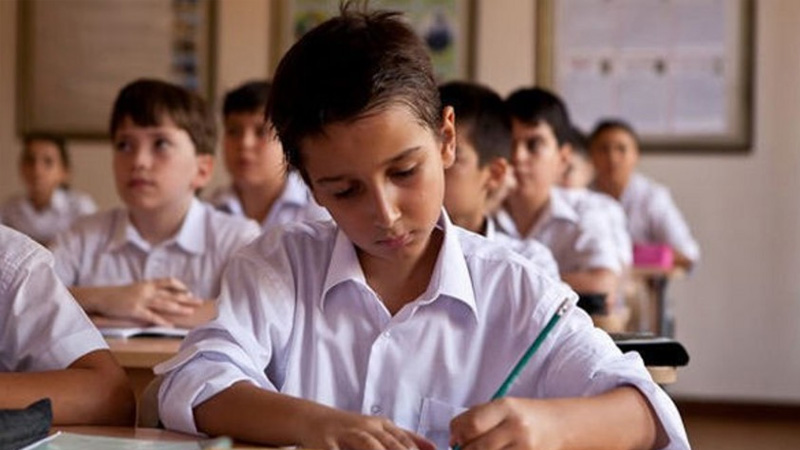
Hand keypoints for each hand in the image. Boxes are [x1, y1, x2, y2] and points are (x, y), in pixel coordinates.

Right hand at [101, 278, 201, 325]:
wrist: (99, 297)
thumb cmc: (117, 295)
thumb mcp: (135, 289)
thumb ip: (149, 291)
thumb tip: (162, 296)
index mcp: (147, 283)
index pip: (168, 281)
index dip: (180, 286)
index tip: (189, 291)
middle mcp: (147, 290)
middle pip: (171, 294)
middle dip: (187, 298)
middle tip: (200, 302)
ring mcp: (141, 300)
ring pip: (164, 304)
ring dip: (179, 308)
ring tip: (190, 312)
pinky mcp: (134, 310)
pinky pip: (151, 316)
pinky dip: (161, 321)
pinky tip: (170, 325)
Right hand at [303, 409, 435, 449]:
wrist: (313, 419)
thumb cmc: (351, 428)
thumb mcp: (379, 429)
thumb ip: (406, 437)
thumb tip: (434, 448)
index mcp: (380, 425)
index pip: (403, 441)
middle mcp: (365, 428)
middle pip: (388, 445)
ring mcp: (346, 435)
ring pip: (367, 446)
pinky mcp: (326, 444)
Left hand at [450, 398, 559, 449]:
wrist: (561, 425)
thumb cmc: (525, 415)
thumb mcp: (502, 408)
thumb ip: (476, 418)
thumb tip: (453, 440)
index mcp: (506, 407)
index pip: (472, 423)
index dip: (457, 433)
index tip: (455, 438)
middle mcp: (516, 427)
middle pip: (477, 447)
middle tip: (465, 448)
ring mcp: (524, 447)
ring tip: (481, 449)